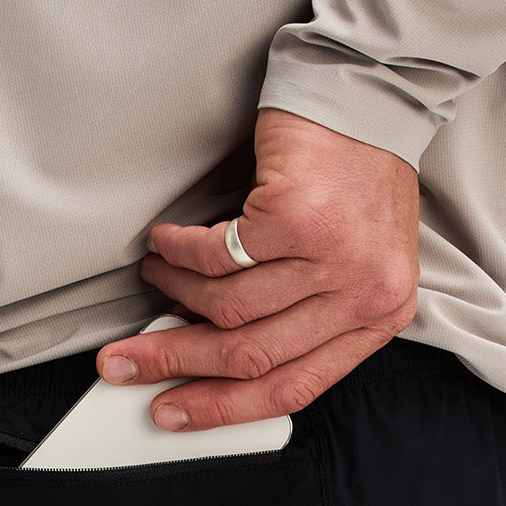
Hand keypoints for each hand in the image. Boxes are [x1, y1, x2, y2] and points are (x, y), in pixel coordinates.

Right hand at [95, 106, 419, 429]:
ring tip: (158, 276)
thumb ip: (300, 314)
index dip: (221, 407)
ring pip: (229, 307)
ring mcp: (334, 257)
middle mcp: (364, 295)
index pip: (292, 387)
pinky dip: (181, 251)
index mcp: (377, 317)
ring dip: (177, 293)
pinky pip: (219, 254)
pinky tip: (168, 243)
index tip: (172, 410)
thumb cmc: (356, 177)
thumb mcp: (349, 263)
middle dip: (176, 362)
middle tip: (128, 361)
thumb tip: (210, 353)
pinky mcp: (301, 216)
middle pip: (251, 356)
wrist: (371, 95)